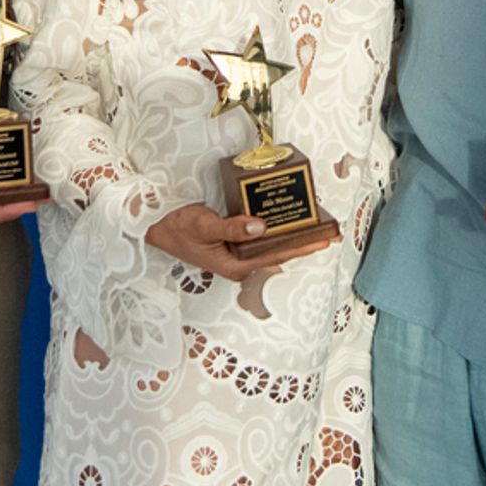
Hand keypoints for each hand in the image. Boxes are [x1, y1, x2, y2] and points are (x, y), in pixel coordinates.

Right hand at [146, 200, 333, 281]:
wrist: (156, 227)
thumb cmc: (178, 229)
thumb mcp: (204, 226)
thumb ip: (233, 227)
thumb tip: (261, 226)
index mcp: (236, 265)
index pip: (276, 255)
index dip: (301, 247)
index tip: (322, 240)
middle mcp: (240, 262)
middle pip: (278, 251)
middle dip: (302, 242)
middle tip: (329, 232)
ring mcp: (238, 252)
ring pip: (271, 244)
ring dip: (291, 235)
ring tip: (315, 226)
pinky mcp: (234, 242)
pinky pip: (260, 236)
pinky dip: (275, 228)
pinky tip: (287, 220)